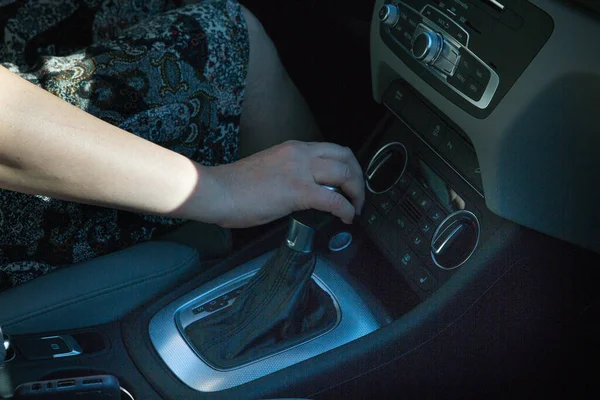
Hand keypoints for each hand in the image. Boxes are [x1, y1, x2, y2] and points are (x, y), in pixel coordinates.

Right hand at [203, 140, 364, 227]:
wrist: (216, 190)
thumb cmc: (235, 186)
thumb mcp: (270, 170)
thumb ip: (291, 174)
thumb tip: (306, 192)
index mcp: (294, 148)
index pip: (334, 150)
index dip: (349, 167)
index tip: (350, 184)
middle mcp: (301, 154)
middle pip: (346, 158)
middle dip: (359, 179)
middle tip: (358, 197)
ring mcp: (300, 171)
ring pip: (346, 174)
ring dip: (357, 194)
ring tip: (355, 209)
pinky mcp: (297, 191)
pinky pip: (334, 200)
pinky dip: (346, 210)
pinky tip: (346, 218)